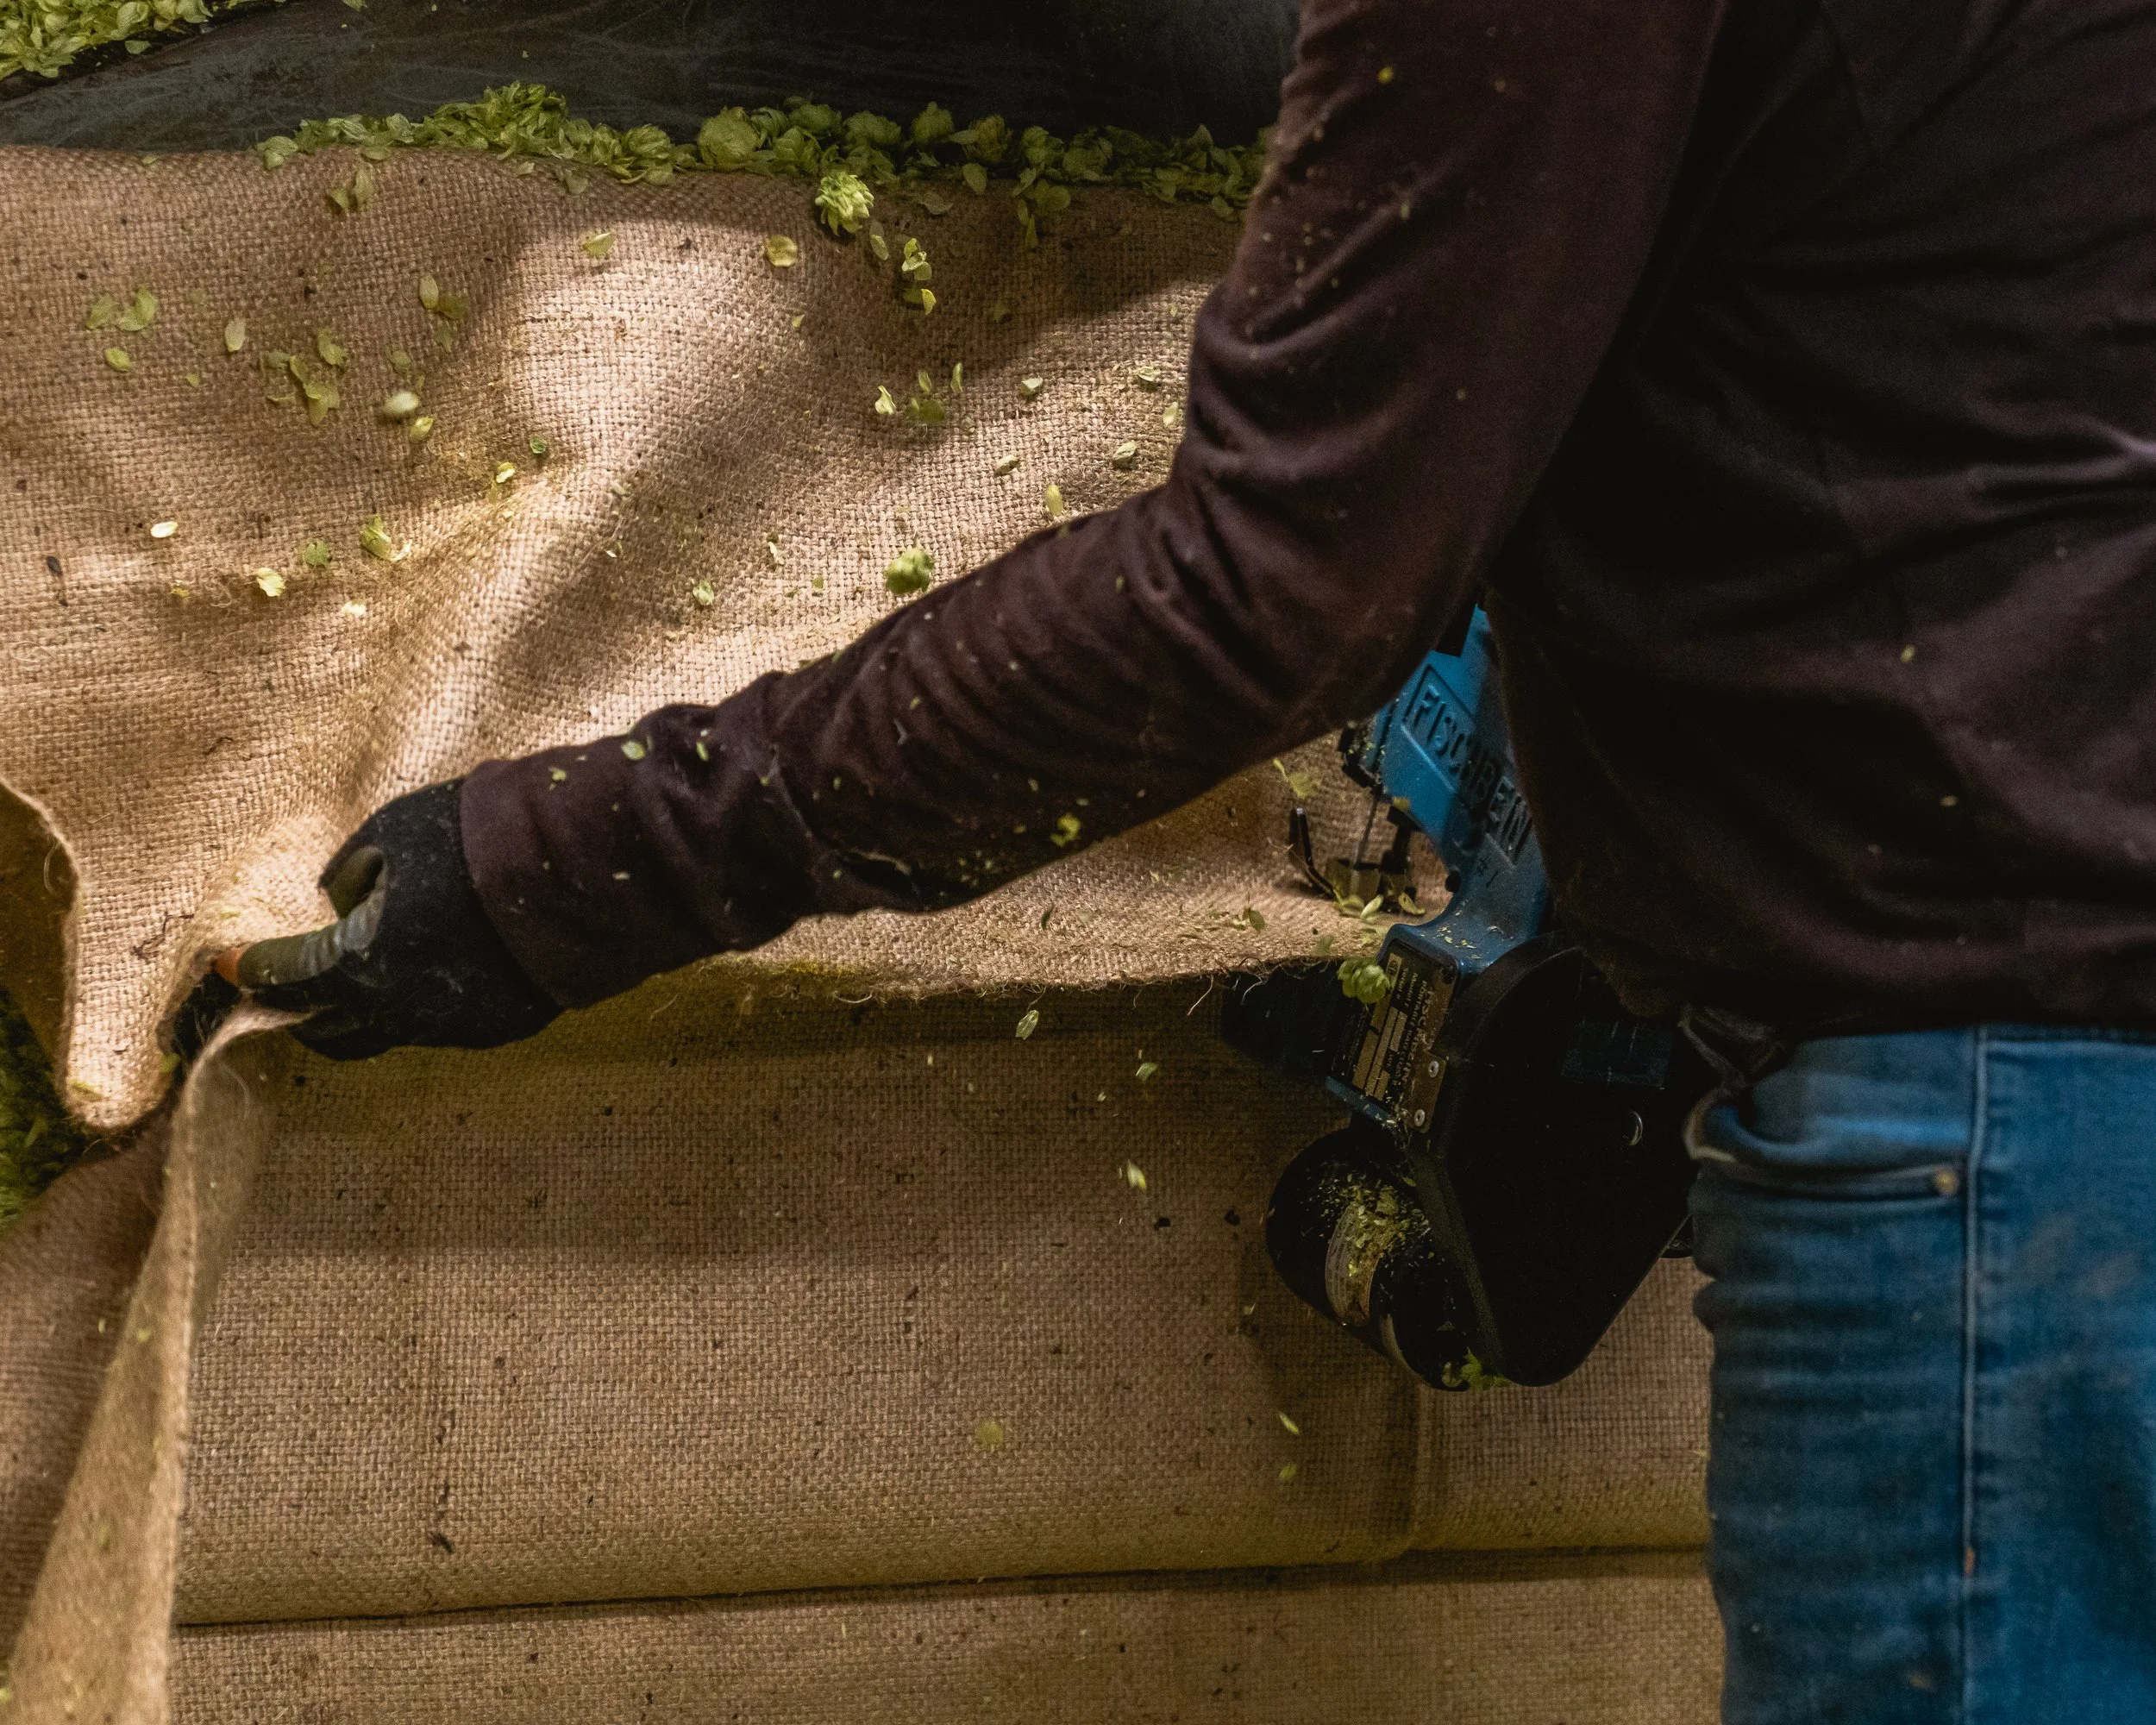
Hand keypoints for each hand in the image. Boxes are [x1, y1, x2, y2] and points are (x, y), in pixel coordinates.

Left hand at [208, 780, 560, 1059]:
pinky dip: (428, 1002)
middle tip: (289, 993)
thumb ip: (351, 872)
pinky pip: (447, 1024)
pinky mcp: (501, 1028)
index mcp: (360, 963)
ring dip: (370, 1007)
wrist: (579, 870)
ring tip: (373, 974)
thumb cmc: (477, 840)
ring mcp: (454, 1028)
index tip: (225, 968)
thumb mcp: (392, 832)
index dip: (250, 969)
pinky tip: (442, 969)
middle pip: (330, 1032)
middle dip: (302, 1013)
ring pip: (392, 1030)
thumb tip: (341, 897)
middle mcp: (400, 1011)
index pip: (285, 975)